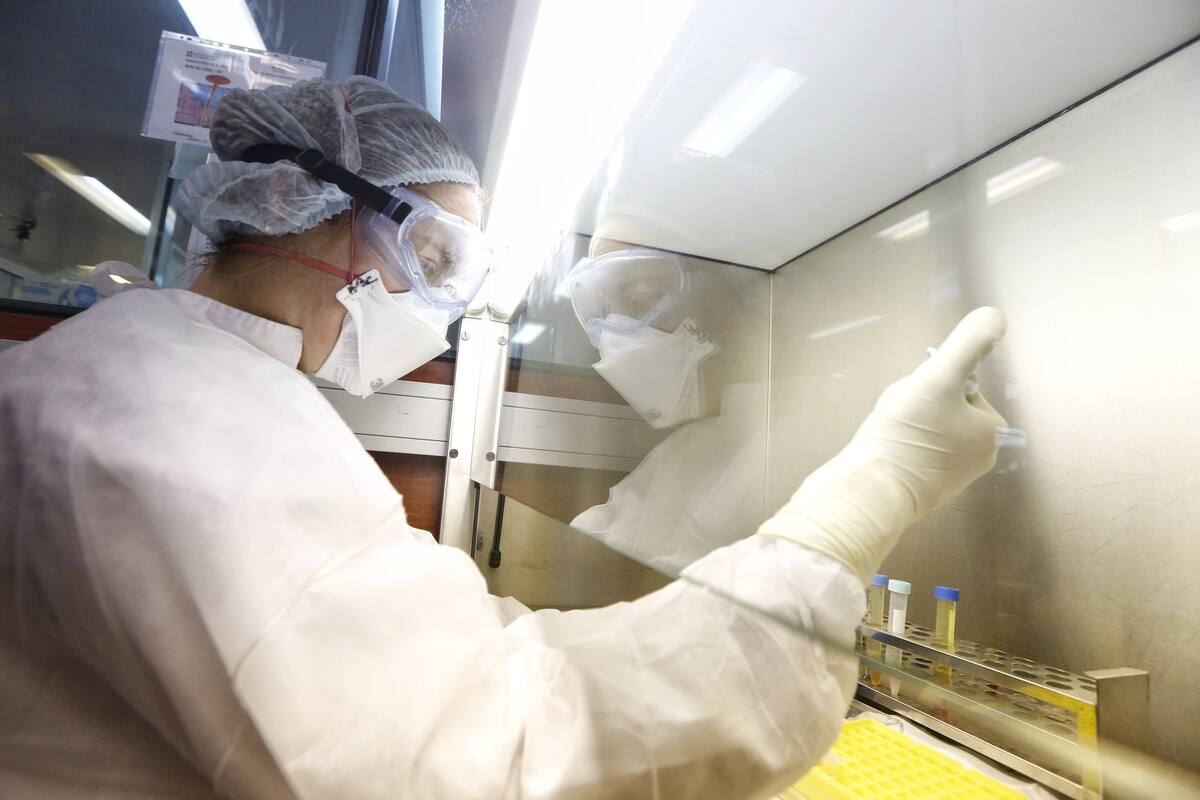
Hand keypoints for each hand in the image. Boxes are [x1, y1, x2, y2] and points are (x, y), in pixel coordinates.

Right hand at [757, 307, 1007, 582]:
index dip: (934, 383)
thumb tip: (995, 315)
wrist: (872, 490)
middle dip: (921, 405)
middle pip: (946, 408)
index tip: (917, 399)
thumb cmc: (907, 433)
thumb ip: (968, 344)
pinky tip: (884, 452)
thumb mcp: (938, 377)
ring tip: (889, 434)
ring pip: (928, 429)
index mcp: (992, 430)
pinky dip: (899, 447)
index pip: (963, 386)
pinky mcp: (927, 490)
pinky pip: (914, 453)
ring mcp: (954, 477)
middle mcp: (981, 456)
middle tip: (900, 415)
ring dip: (907, 424)